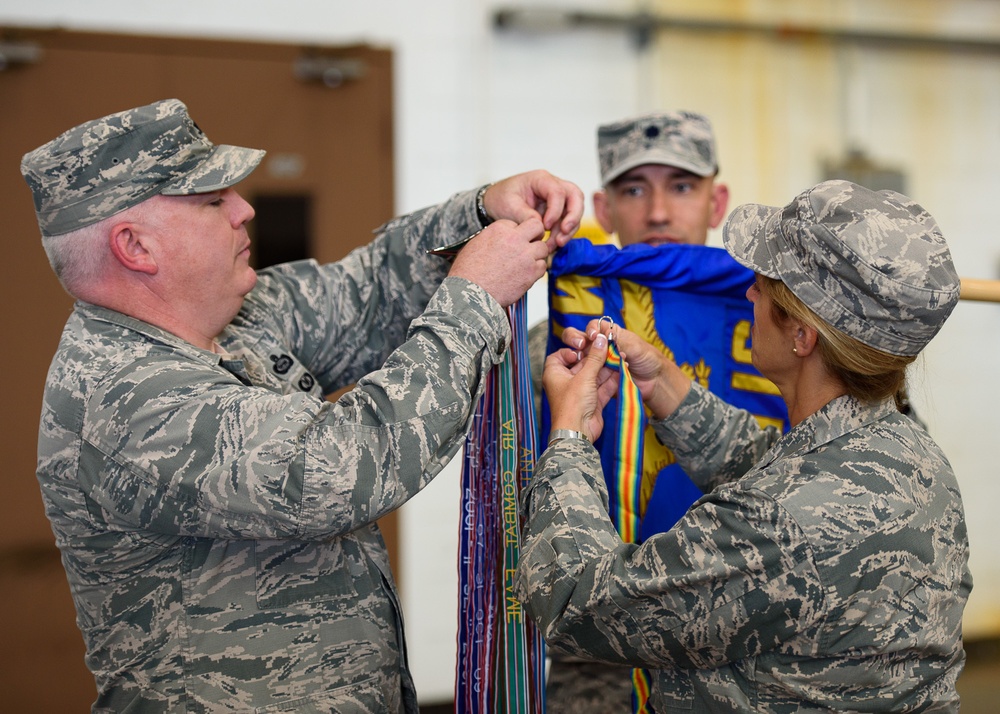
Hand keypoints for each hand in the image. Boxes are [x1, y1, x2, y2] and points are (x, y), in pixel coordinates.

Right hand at [448, 218, 549, 306]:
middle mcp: (515, 239)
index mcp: (500, 229)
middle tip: (530, 244)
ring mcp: (526, 255)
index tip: (510, 244)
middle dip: (535, 234)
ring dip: (536, 255)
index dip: (514, 234)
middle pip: (536, 227)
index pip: (516, 224)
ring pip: (543, 248)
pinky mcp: (532, 272)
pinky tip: (526, 274)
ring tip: (526, 263)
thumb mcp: (476, 244)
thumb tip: (501, 239)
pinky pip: (543, 266)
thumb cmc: (468, 272)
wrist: (470, 293)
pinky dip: (537, 270)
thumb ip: (493, 238)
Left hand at [482, 170, 583, 247]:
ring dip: (568, 230)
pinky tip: (553, 245)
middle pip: (575, 197)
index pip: (558, 192)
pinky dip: (563, 234)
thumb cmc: (501, 199)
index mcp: (540, 179)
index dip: (555, 210)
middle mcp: (553, 187)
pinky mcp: (557, 212)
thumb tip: (541, 227)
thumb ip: (524, 215)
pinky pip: (567, 222)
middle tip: (564, 232)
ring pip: (574, 212)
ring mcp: (557, 200)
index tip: (545, 225)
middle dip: (573, 216)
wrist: (495, 204)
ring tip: (556, 244)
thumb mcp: (508, 206)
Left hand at [543, 333, 618, 443]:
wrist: (578, 433)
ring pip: (595, 375)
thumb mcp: (584, 377)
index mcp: (555, 374)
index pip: (559, 356)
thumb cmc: (572, 404)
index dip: (571, 350)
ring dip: (608, 366)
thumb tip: (601, 339)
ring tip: (621, 355)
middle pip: (582, 364)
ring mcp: (580, 392)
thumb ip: (595, 358)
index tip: (583, 347)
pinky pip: (603, 386)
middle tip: (611, 347)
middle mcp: (566, 382)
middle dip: (597, 356)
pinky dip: (612, 379)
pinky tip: (623, 369)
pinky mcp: (593, 401)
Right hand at [561, 320, 691, 420]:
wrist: (654, 382)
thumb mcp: (634, 345)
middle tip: (580, 347)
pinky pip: (586, 375)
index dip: (589, 330)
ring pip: (578, 358)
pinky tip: (588, 376)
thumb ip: (617, 338)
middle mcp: (599, 348)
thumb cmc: (647, 359)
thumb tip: (600, 331)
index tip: (592, 336)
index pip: (592, 327)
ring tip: (581, 363)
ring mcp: (596, 363)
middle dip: (574, 340)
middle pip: (578, 339)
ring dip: (578, 359)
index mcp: (609, 335)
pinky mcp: (596, 378)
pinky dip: (585, 374)